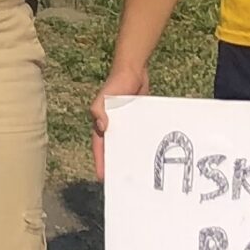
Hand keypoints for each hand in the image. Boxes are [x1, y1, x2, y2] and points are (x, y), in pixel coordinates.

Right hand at [92, 63, 151, 179]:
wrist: (133, 70)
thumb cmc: (116, 83)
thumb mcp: (104, 97)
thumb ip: (99, 110)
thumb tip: (102, 127)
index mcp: (101, 123)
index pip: (99, 146)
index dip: (100, 162)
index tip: (103, 177)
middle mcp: (113, 126)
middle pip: (113, 148)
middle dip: (116, 163)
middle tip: (123, 180)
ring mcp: (126, 123)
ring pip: (127, 143)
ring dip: (131, 155)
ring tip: (138, 171)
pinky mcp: (139, 119)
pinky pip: (140, 134)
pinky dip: (142, 142)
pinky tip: (150, 152)